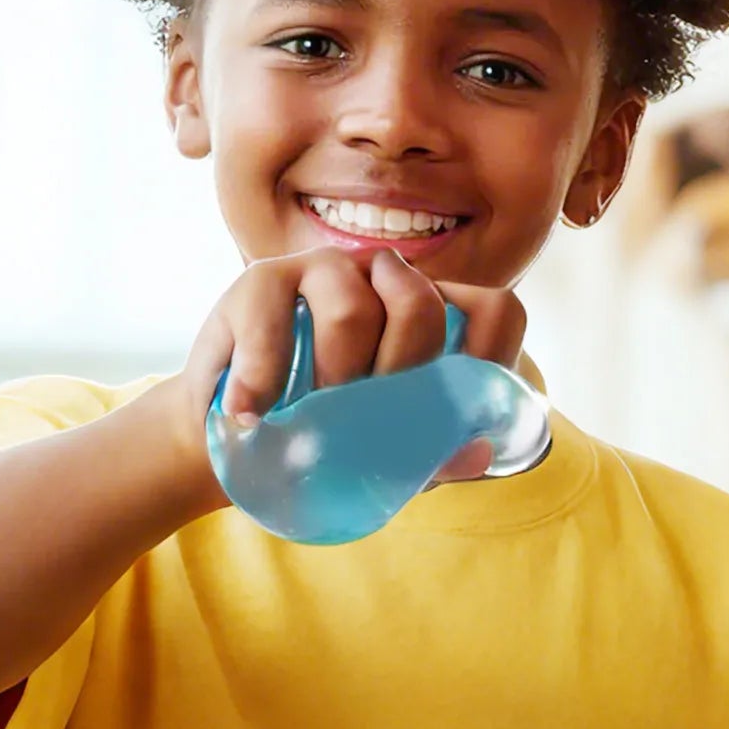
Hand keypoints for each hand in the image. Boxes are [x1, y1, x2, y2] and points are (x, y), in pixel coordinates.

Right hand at [175, 247, 526, 491]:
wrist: (233, 442)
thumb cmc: (326, 441)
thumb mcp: (386, 456)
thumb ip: (435, 453)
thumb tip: (479, 452)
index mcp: (434, 317)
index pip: (496, 311)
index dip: (492, 356)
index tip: (463, 413)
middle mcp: (388, 282)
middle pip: (423, 308)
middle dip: (398, 379)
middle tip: (363, 425)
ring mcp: (326, 272)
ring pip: (353, 311)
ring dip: (331, 380)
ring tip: (305, 419)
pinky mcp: (263, 279)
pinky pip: (273, 323)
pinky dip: (263, 381)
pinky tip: (251, 417)